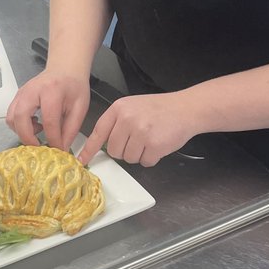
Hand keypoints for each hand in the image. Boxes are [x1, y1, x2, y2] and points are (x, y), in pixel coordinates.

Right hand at [6, 70, 90, 151]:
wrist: (65, 68)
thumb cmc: (73, 85)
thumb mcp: (80, 107)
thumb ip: (71, 129)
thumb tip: (62, 148)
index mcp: (52, 91)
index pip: (49, 121)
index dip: (53, 139)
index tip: (58, 149)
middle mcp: (32, 90)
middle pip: (20, 117)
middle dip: (28, 137)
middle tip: (39, 148)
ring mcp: (22, 92)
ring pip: (11, 117)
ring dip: (22, 131)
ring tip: (38, 132)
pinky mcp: (18, 96)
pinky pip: (11, 115)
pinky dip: (19, 125)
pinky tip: (34, 124)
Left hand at [78, 91, 197, 167]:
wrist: (186, 109)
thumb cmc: (160, 109)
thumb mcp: (133, 107)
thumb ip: (118, 122)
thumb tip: (103, 144)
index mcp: (119, 109)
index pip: (99, 132)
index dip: (89, 149)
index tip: (81, 161)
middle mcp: (127, 119)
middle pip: (114, 150)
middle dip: (125, 150)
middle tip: (139, 139)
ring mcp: (141, 132)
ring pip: (129, 158)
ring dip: (139, 154)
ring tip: (151, 139)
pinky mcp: (154, 145)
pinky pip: (145, 162)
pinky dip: (152, 157)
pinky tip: (159, 144)